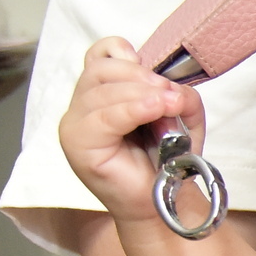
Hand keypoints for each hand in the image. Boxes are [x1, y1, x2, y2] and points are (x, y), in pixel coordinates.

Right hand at [57, 37, 206, 223]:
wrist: (162, 201)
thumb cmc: (166, 159)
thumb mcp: (180, 117)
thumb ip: (178, 95)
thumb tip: (172, 89)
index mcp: (99, 93)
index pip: (99, 55)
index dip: (126, 55)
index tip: (155, 75)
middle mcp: (80, 106)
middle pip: (101, 69)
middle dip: (141, 77)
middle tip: (171, 95)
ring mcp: (74, 125)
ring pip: (101, 89)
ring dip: (143, 93)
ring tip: (170, 106)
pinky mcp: (78, 145)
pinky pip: (103, 117)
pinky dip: (133, 109)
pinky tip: (156, 110)